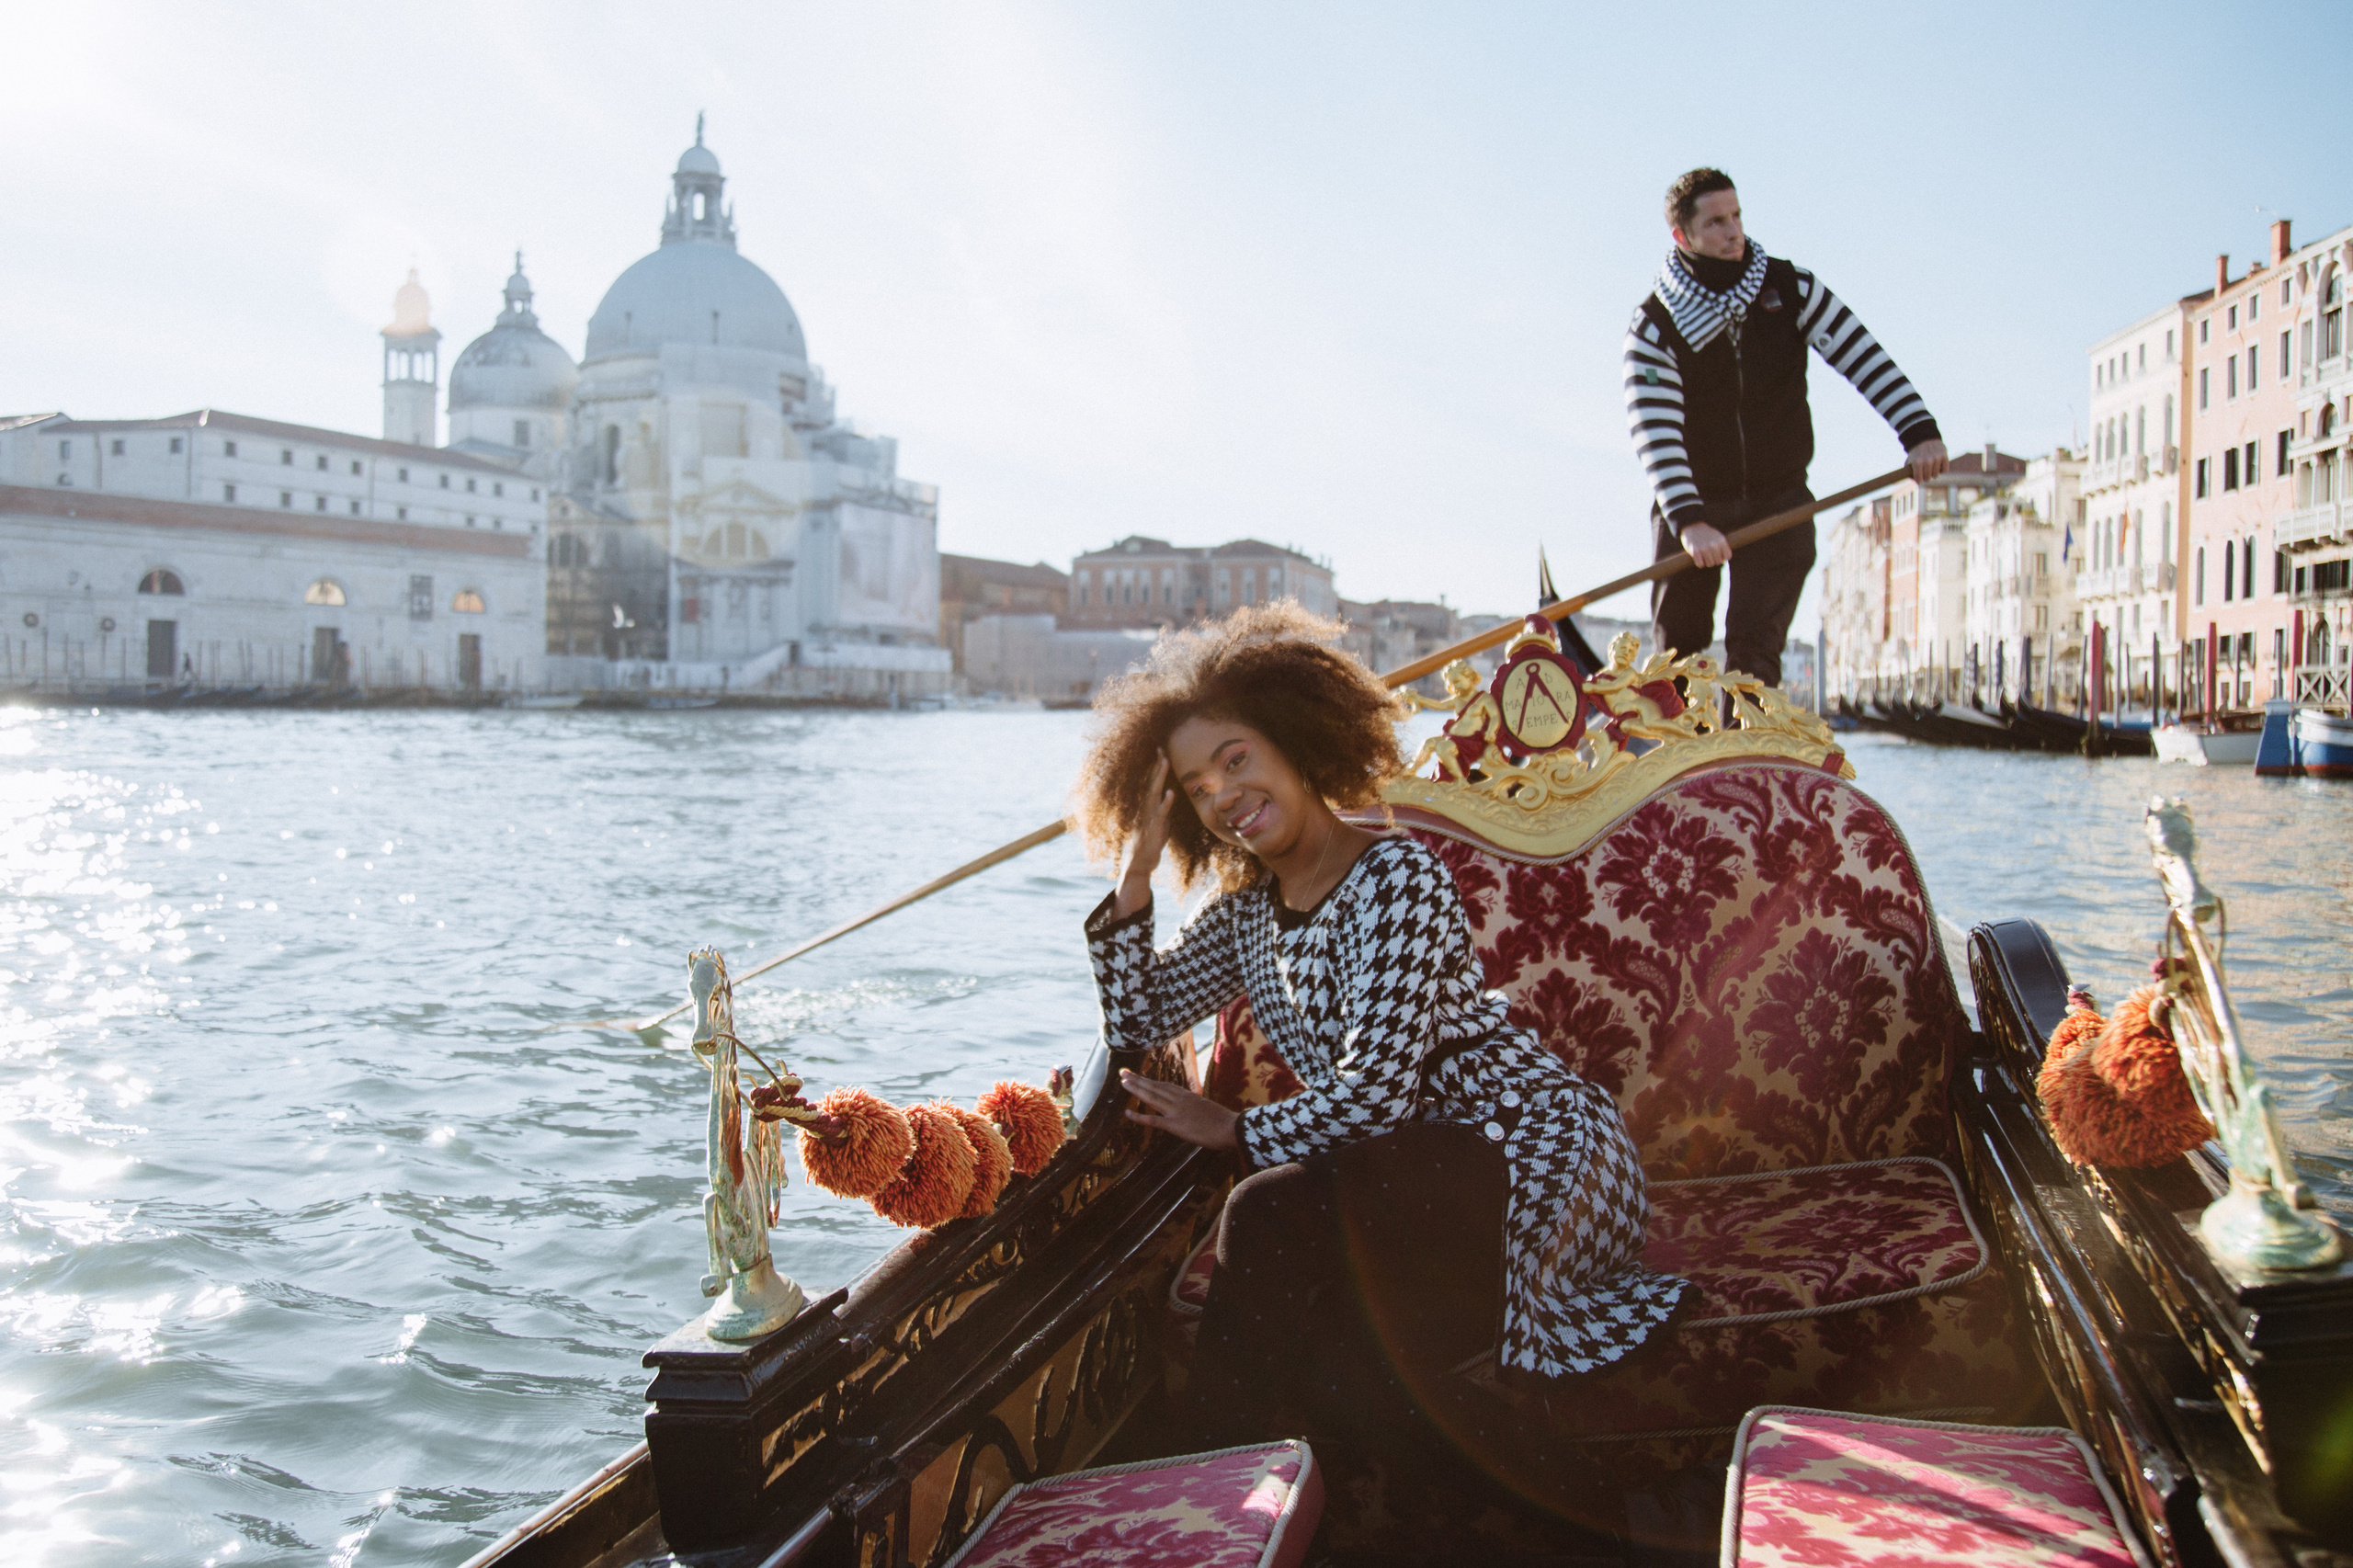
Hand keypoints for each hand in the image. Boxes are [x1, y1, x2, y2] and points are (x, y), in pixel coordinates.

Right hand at [1112, 755, 1174, 919]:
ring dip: (1159, 777)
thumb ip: (1163, 811)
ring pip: (1154, 793)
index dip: (1156, 767)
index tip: (1160, 751)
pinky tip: (1170, 793)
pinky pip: (1160, 813)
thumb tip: (1168, 801)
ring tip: (1164, 761)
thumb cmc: (1150, 843)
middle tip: (1160, 748)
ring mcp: (1149, 817)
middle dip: (1156, 765)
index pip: (1151, 782)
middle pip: (1151, 782)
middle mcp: (1146, 808)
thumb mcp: (1159, 824)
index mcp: (1148, 806)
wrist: (1139, 863)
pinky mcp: (1154, 828)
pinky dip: (1165, 803)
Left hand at [1121, 1070, 1239, 1150]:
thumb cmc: (1225, 1122)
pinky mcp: (1175, 1125)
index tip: (1140, 1076)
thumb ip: (1197, 1108)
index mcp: (1189, 1096)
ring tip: (1123, 1082)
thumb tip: (1193, 1111)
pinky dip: (1138, 1116)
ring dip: (1136, 1089)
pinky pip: (1153, 1120)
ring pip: (1152, 1097)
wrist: (1232, 1128)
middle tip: (1123, 1072)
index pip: (1165, 1086)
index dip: (1151, 1081)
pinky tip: (1127, 1113)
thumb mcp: (1208, 1110)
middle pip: (1155, 1087)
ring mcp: (1176, 1111)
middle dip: (1138, 1080)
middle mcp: (1180, 1100)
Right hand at [1679, 522, 1732, 568]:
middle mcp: (1714, 544)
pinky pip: (1700, 564)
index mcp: (1721, 540)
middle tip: (1710, 555)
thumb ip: (1723, 549)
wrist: (1691, 527)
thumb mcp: (1717, 537)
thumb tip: (1724, 562)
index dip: (1723, 557)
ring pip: (1710, 564)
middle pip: (1718, 561)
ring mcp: (1704, 548)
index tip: (1718, 555)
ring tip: (1703, 555)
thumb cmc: (1707, 535)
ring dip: (1706, 562)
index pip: (1727, 556)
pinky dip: (1699, 562)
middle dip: (1714, 560)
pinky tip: (1698, 556)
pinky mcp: (1695, 551)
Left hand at [1908, 438, 1948, 483]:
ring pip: (1936, 475)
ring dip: (1934, 473)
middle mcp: (1927, 461)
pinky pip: (1945, 470)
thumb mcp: (1909, 461)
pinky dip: (1942, 470)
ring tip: (1931, 468)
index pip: (1919, 479)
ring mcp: (1936, 458)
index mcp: (1917, 462)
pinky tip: (1938, 466)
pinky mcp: (1944, 456)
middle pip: (1928, 478)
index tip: (1919, 480)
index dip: (1918, 481)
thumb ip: (1908, 472)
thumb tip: (1908, 484)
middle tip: (1925, 473)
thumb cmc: (1916, 454)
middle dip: (1926, 477)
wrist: (1925, 439)